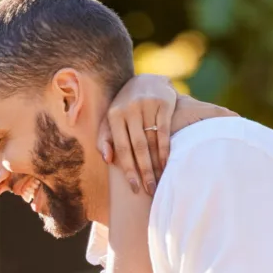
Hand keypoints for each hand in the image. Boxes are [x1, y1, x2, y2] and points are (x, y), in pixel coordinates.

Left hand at [100, 74, 178, 195]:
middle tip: (150, 190)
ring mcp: (147, 105)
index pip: (121, 148)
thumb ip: (105, 139)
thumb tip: (107, 159)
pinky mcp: (164, 103)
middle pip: (138, 147)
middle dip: (144, 171)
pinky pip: (164, 132)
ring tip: (160, 181)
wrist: (147, 81)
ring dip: (156, 164)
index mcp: (114, 115)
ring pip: (152, 141)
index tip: (135, 188)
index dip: (128, 170)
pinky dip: (166, 149)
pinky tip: (167, 164)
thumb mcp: (111, 120)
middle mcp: (130, 108)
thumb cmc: (125, 108)